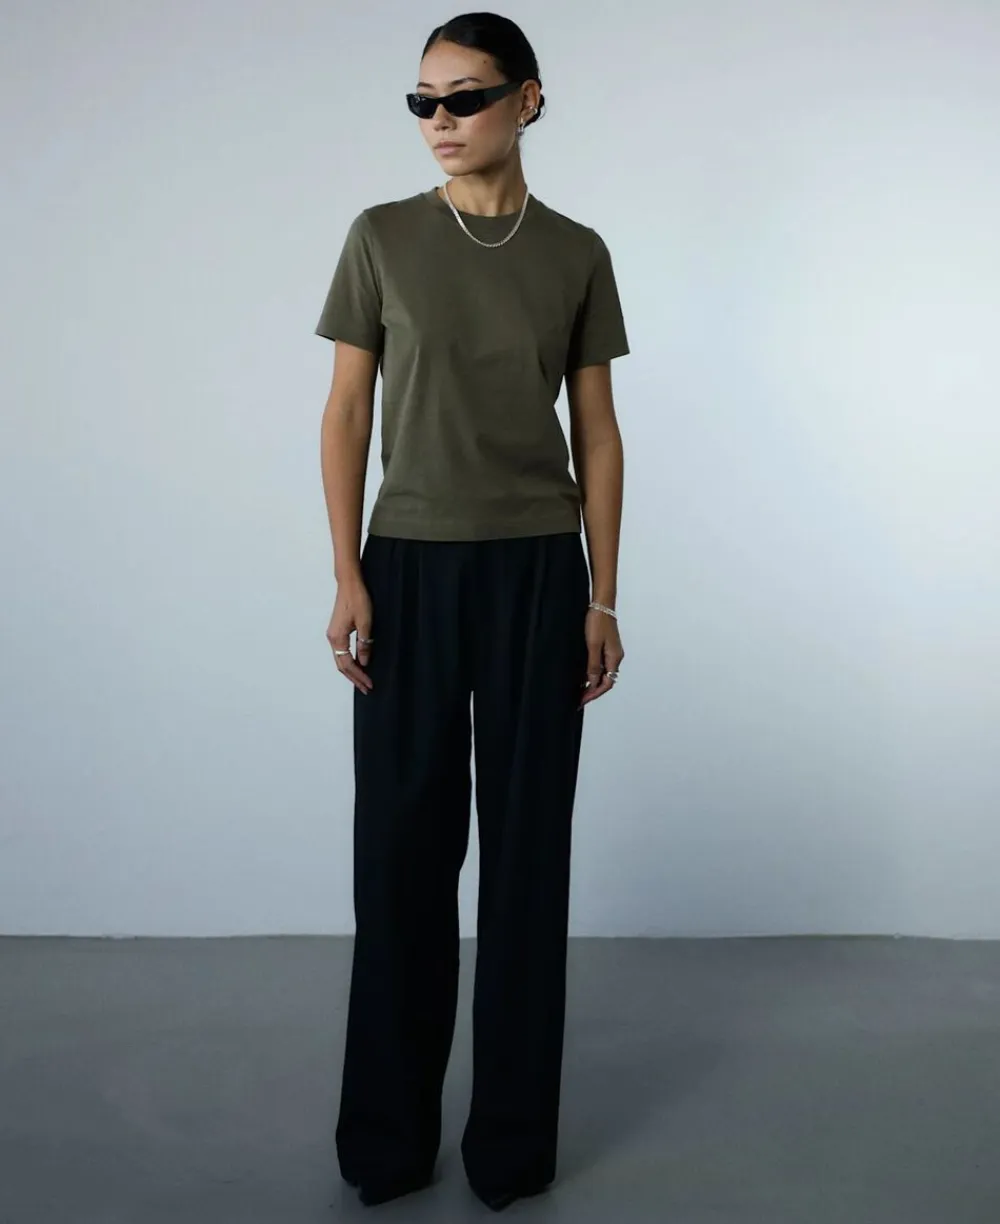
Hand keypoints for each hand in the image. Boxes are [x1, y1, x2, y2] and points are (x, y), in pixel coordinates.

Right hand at [327, 577, 373, 693]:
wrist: (349, 584)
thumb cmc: (357, 600)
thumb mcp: (365, 623)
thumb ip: (364, 644)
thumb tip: (364, 662)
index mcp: (337, 638)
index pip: (347, 664)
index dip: (358, 676)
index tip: (368, 684)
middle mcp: (332, 638)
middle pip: (341, 665)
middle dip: (354, 678)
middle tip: (366, 688)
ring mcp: (333, 635)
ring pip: (341, 659)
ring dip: (351, 670)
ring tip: (362, 680)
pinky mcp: (337, 630)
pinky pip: (342, 651)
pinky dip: (349, 661)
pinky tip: (358, 664)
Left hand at [580, 607, 623, 708]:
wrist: (601, 605)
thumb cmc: (597, 622)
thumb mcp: (593, 645)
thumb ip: (593, 665)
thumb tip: (593, 683)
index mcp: (614, 658)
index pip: (607, 683)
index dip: (594, 693)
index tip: (582, 700)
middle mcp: (615, 657)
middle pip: (607, 680)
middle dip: (593, 691)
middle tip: (579, 699)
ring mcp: (612, 652)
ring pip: (604, 673)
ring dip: (593, 683)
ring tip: (580, 690)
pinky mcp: (607, 647)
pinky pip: (601, 665)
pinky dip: (593, 673)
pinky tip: (584, 675)